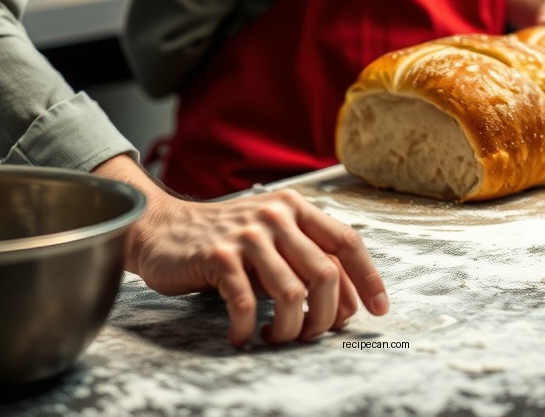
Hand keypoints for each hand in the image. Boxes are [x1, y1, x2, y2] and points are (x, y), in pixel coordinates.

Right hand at [95, 156, 388, 347]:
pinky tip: (244, 336)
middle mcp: (276, 215)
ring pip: (292, 293)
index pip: (346, 241)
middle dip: (326, 317)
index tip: (379, 309)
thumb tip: (346, 302)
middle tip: (311, 335)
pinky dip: (249, 329)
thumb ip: (305, 258)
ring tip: (275, 337)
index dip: (368, 278)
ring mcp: (248, 234)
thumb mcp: (272, 237)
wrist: (165, 229)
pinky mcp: (218, 255)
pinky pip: (247, 303)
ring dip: (289, 329)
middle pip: (325, 273)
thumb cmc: (226, 239)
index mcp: (295, 207)